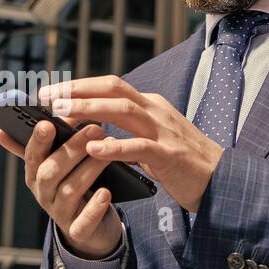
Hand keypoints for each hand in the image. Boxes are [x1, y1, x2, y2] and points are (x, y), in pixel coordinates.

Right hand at [0, 120, 123, 258]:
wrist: (92, 228)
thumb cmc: (76, 185)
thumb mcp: (59, 164)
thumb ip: (47, 143)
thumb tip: (18, 118)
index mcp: (36, 173)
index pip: (31, 154)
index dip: (37, 141)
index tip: (45, 123)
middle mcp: (43, 194)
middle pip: (50, 172)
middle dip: (70, 150)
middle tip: (95, 128)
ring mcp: (60, 214)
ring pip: (68, 192)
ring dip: (88, 170)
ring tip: (107, 154)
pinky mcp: (79, 232)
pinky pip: (83, 222)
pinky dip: (94, 208)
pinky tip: (106, 193)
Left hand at [38, 76, 223, 212]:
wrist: (221, 181)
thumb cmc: (182, 164)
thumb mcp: (151, 140)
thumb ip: (126, 132)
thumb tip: (91, 131)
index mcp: (150, 106)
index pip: (111, 86)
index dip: (80, 86)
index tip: (52, 92)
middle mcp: (155, 111)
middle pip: (113, 89)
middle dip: (77, 90)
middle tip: (47, 97)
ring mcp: (164, 131)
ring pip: (123, 110)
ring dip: (89, 109)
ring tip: (61, 114)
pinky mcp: (170, 155)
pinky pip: (138, 147)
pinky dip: (113, 146)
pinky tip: (92, 148)